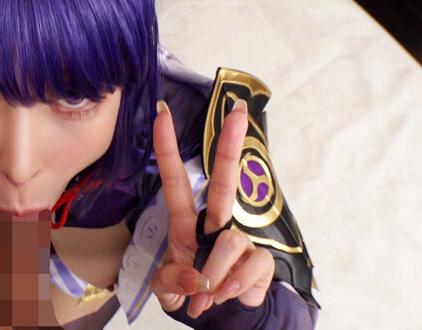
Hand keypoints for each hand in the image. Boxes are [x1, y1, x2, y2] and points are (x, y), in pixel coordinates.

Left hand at [149, 99, 274, 318]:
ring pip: (228, 243)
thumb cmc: (190, 291)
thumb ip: (172, 281)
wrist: (221, 315)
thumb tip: (197, 279)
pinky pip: (249, 266)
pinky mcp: (260, 259)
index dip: (167, 148)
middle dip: (229, 145)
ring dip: (214, 275)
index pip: (175, 180)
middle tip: (236, 112)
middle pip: (223, 180)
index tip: (162, 114)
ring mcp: (240, 238)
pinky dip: (233, 286)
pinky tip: (228, 293)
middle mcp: (215, 224)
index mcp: (185, 223)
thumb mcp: (167, 289)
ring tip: (207, 294)